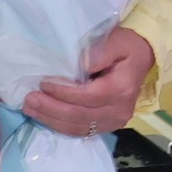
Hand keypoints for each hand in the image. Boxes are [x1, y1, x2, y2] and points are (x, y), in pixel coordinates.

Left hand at [22, 29, 154, 136]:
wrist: (143, 57)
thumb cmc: (126, 46)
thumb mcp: (116, 41)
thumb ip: (99, 52)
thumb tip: (80, 65)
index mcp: (120, 90)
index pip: (87, 97)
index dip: (63, 93)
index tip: (43, 84)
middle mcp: (119, 110)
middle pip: (80, 116)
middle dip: (51, 109)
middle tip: (29, 101)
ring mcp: (115, 121)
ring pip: (78, 127)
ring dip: (51, 120)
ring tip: (30, 110)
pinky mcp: (108, 125)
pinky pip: (82, 130)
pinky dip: (61, 126)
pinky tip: (45, 118)